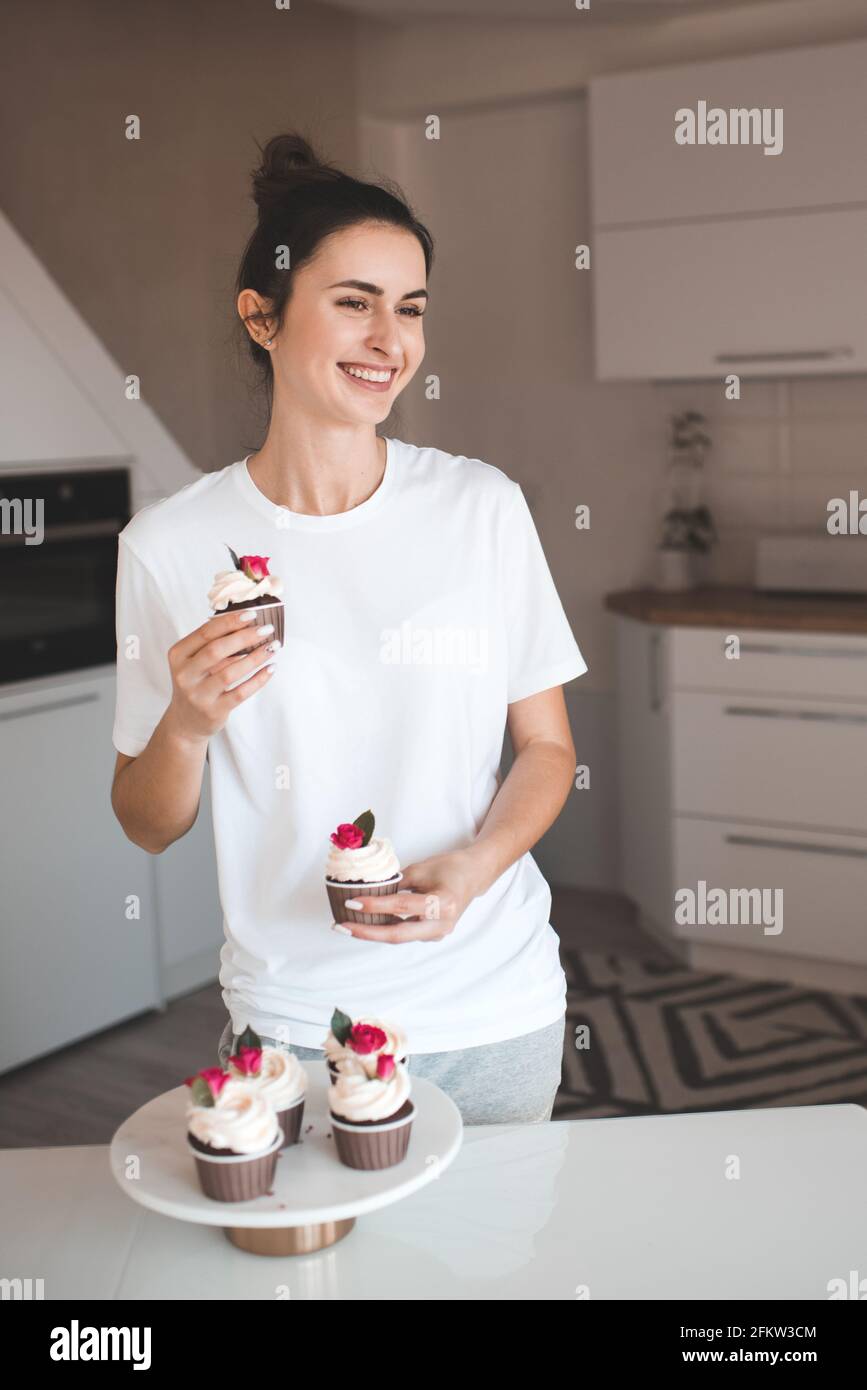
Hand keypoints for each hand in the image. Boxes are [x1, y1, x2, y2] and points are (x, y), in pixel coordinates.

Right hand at [164, 609, 278, 744]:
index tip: (251, 614)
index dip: (229, 622)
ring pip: (230, 672)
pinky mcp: (214, 711)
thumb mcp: (196, 662)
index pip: (205, 633)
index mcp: (178, 655)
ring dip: (255, 657)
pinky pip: (241, 693)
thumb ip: (214, 644)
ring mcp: (198, 694)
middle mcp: (185, 674)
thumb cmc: (196, 683)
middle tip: (267, 629)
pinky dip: (258, 679)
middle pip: (216, 650)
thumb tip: (248, 625)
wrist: (186, 721)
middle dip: (244, 637)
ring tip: (273, 647)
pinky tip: (270, 668)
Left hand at [334, 850, 482, 942]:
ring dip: (373, 932)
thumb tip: (367, 890)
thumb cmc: (450, 867)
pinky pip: (405, 934)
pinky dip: (385, 929)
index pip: (402, 907)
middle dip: (367, 932)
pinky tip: (367, 923)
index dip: (375, 906)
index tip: (352, 903)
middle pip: (398, 934)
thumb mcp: (421, 869)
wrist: (473, 876)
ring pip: (399, 936)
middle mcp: (442, 924)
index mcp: (443, 903)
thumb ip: (396, 882)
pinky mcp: (432, 935)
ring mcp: (438, 933)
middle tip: (341, 927)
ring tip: (348, 925)